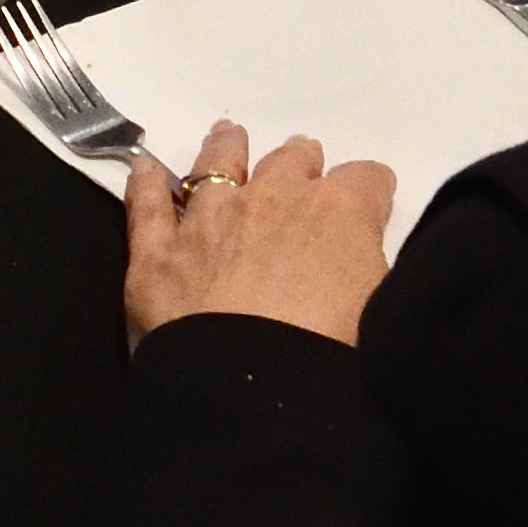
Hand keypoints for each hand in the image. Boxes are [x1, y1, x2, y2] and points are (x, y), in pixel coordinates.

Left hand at [122, 122, 396, 349]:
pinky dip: (146, 186)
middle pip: (289, 163)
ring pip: (216, 168)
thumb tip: (362, 254)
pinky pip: (148, 208)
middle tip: (301, 164)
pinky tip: (144, 169)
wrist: (251, 389)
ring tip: (227, 137)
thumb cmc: (334, 356)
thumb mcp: (383, 306)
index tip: (371, 198)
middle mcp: (270, 200)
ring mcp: (208, 221)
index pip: (364, 181)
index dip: (369, 191)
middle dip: (299, 163)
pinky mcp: (158, 254)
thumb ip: (373, 266)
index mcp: (337, 212)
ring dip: (225, 150)